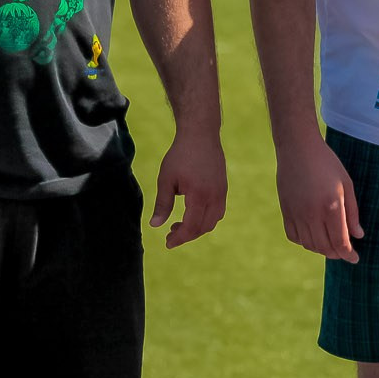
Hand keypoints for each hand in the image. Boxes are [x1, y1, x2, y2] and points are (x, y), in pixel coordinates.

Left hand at [151, 126, 227, 248]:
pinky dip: (206, 218)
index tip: (167, 243)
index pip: (191, 227)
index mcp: (199, 195)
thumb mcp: (166, 179)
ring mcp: (221, 192)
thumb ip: (162, 204)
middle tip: (170, 234)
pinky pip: (218, 211)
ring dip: (197, 228)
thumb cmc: (180, 155)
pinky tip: (192, 213)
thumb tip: (155, 225)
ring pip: (213, 221)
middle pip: (203, 227)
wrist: (200, 134)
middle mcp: (214, 196)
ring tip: (179, 225)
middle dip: (187, 235)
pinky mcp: (223, 188)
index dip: (180, 238)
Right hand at [275, 129, 362, 261]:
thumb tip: (358, 236)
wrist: (297, 148)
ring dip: (322, 249)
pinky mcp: (285, 211)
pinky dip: (305, 242)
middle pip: (325, 248)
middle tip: (345, 252)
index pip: (340, 243)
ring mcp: (296, 214)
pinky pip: (294, 237)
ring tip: (331, 244)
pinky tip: (313, 235)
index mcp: (331, 206)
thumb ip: (353, 212)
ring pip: (309, 245)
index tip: (355, 259)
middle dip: (337, 254)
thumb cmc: (326, 163)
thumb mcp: (346, 184)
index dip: (349, 255)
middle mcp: (312, 214)